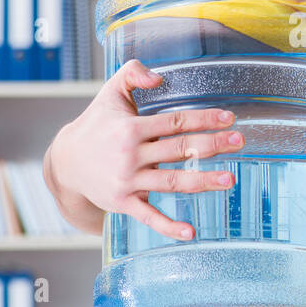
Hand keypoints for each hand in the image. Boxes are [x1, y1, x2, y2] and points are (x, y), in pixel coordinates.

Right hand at [43, 59, 244, 240]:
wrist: (65, 162)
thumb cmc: (95, 125)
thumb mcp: (109, 92)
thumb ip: (132, 73)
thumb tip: (159, 77)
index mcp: (132, 128)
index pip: (176, 122)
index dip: (204, 119)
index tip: (229, 118)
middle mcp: (131, 155)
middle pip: (179, 149)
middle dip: (212, 145)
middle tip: (239, 141)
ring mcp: (128, 181)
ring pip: (172, 182)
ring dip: (202, 181)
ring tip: (230, 179)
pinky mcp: (123, 203)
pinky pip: (149, 217)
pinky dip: (168, 227)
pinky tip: (191, 232)